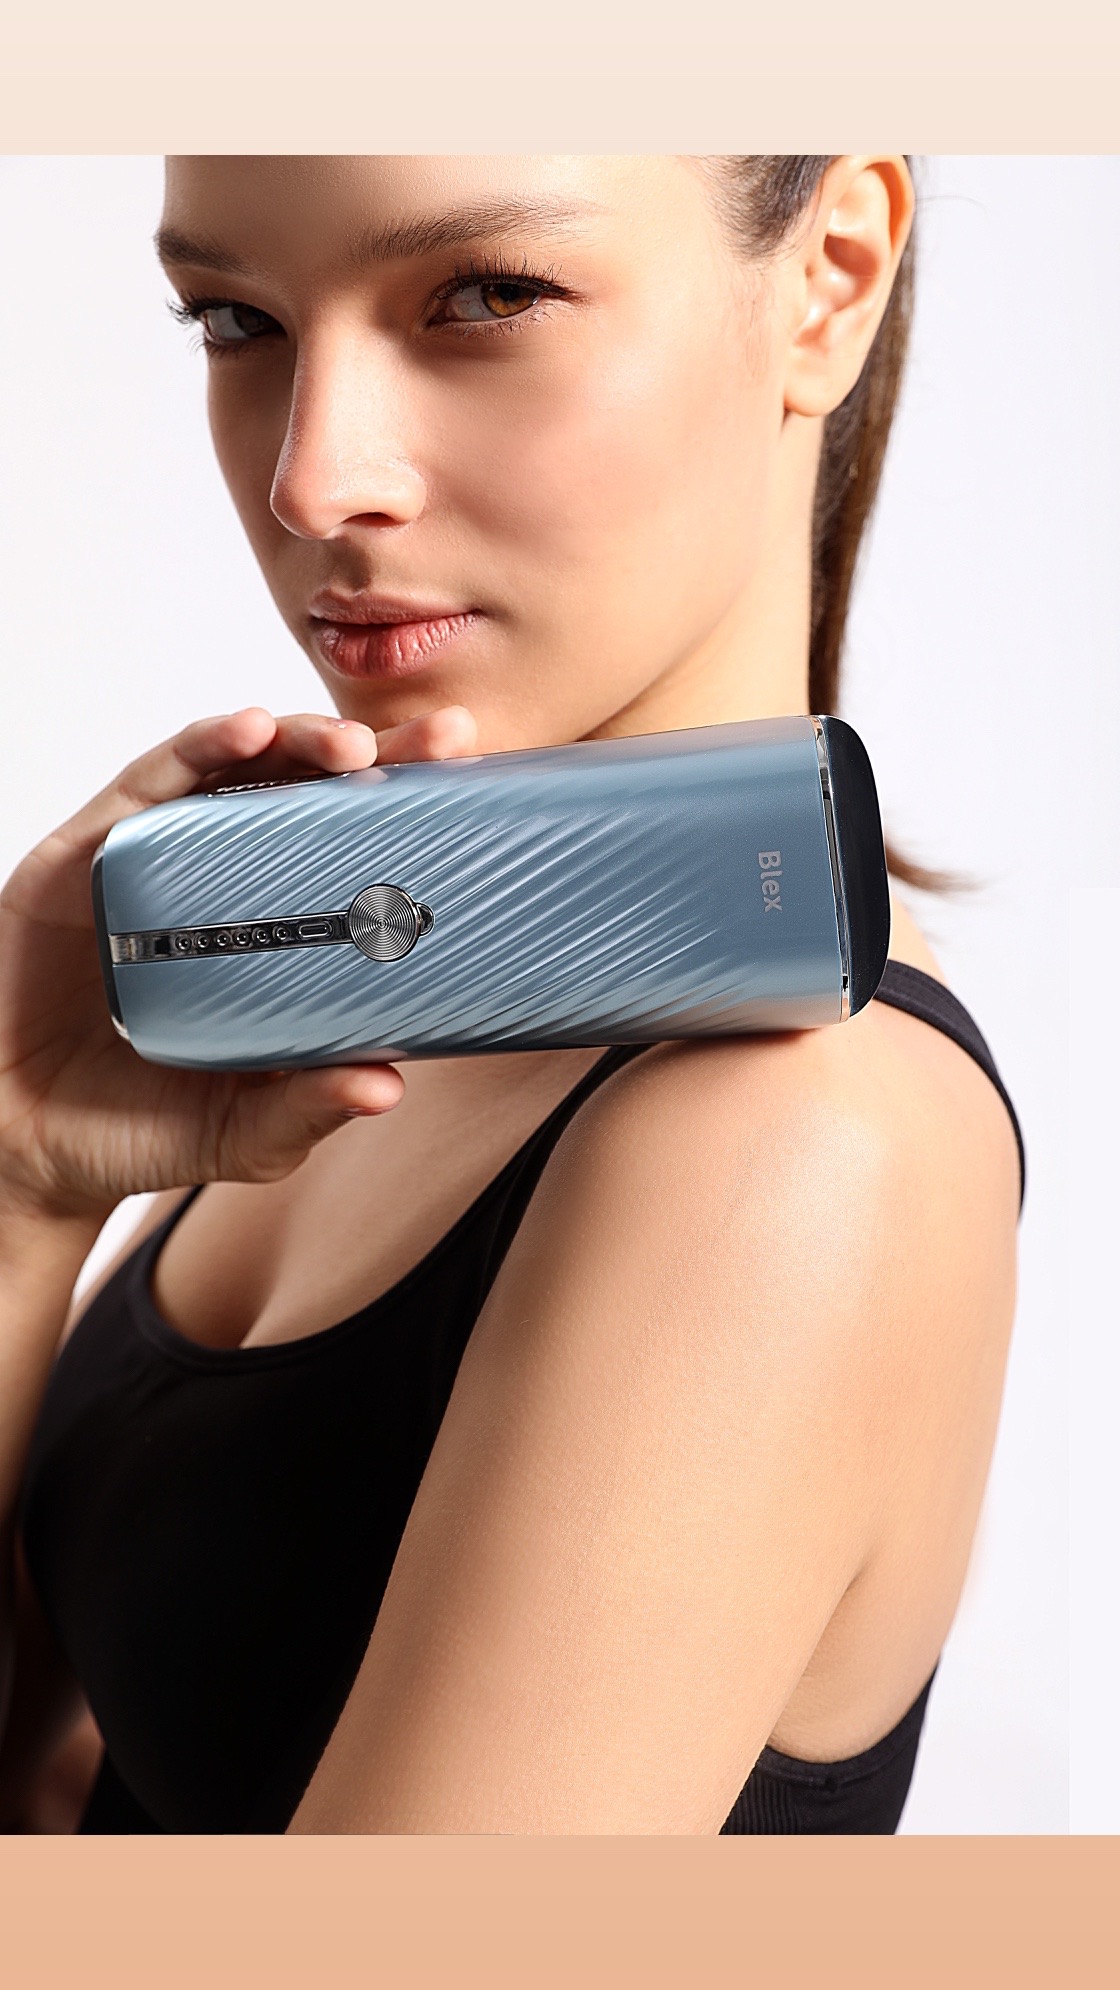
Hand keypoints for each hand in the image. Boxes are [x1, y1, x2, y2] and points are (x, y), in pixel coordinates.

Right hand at [0, 705, 477, 1223]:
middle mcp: (221, 881)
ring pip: (235, 769)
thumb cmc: (142, 1129)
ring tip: (351, 744)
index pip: (356, 851)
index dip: (416, 809)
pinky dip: (199, 749)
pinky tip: (244, 732)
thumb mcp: (245, 1130)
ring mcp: (154, 860)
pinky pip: (147, 784)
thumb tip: (386, 1087)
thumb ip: (307, 1107)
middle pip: (309, 792)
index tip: (477, 779)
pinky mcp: (85, 852)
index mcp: (276, 932)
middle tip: (440, 741)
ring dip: (296, 739)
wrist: (26, 1148)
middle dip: (378, 754)